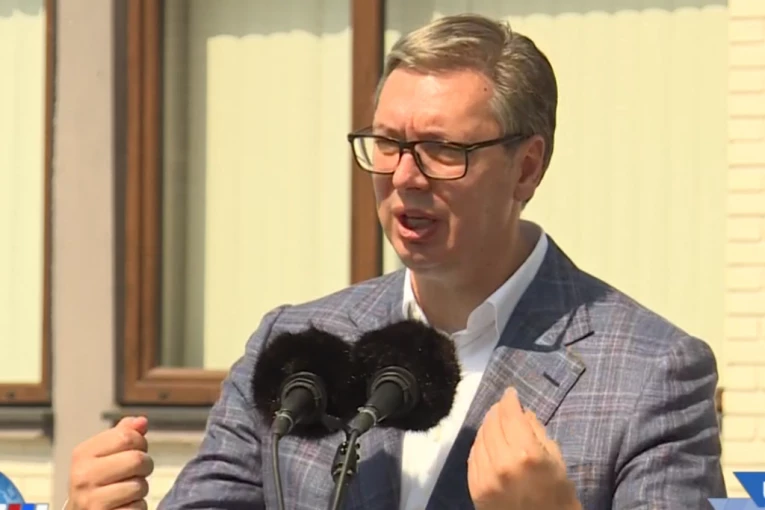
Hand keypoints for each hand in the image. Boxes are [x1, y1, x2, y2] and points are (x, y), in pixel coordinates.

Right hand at [67, 416, 153, 509]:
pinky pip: (137, 507)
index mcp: (83, 454)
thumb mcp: (106, 454)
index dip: (140, 443)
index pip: (127, 436)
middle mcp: (83, 476)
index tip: (135, 450)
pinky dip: (138, 507)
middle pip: (136, 459)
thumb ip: (124, 434)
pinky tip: (124, 506)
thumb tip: (141, 421)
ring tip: (126, 492)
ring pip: (139, 486)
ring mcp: (90, 501)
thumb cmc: (99, 480)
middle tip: (135, 473)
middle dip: (145, 466)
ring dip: (141, 489)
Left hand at [467, 388, 580, 509]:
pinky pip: (473, 458)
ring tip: (495, 422)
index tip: (510, 393)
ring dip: (487, 426)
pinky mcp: (476, 489)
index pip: (510, 415)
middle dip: (498, 411)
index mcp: (527, 454)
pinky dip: (479, 445)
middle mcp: (503, 463)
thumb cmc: (558, 496)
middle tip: (503, 406)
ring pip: (480, 438)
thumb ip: (536, 432)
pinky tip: (487, 441)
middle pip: (492, 423)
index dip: (509, 399)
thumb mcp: (556, 461)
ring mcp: (486, 477)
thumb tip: (521, 411)